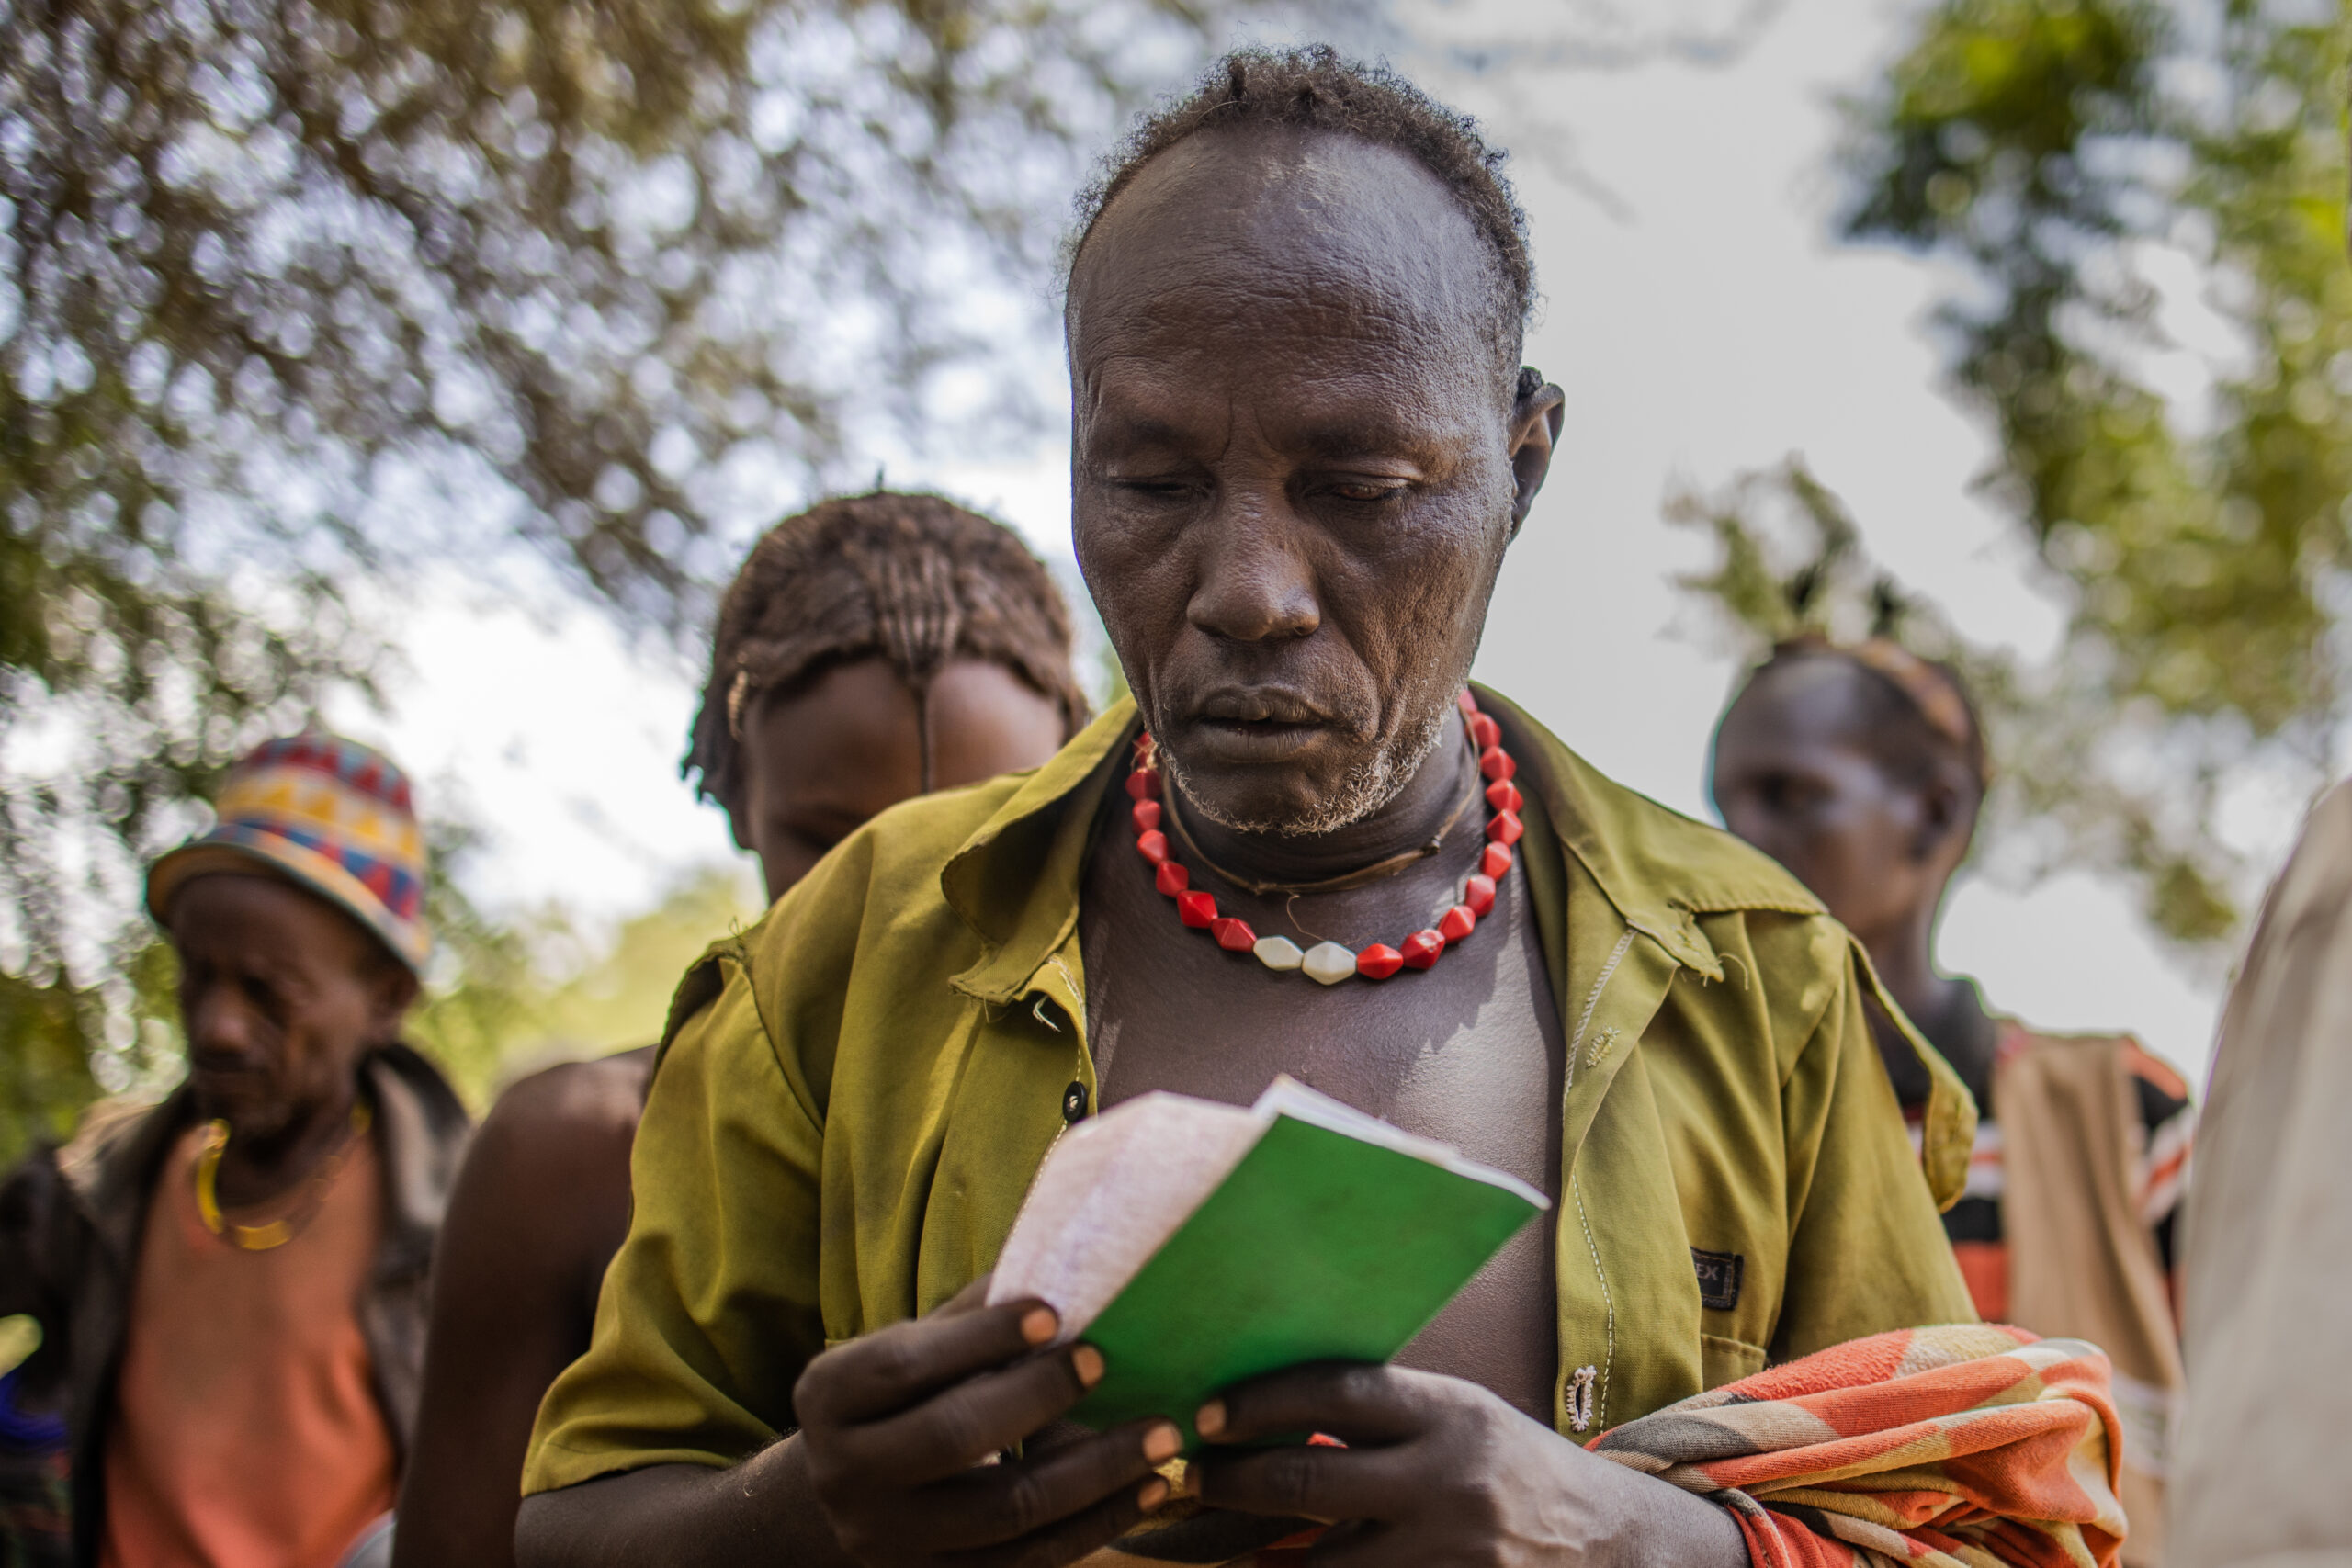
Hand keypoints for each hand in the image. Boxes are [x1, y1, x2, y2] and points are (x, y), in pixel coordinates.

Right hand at [794, 1278, 1181, 1566]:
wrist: (853, 1492)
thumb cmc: (904, 1393)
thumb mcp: (913, 1346)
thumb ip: (972, 1314)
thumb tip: (1062, 1263)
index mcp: (830, 1396)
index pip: (907, 1364)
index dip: (981, 1338)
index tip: (1054, 1311)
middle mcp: (845, 1474)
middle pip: (951, 1438)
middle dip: (1037, 1396)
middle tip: (1104, 1360)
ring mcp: (892, 1540)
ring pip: (1005, 1512)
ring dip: (1096, 1472)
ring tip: (1163, 1433)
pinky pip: (1032, 1561)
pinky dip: (1099, 1524)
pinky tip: (1149, 1488)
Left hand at [1187, 1364, 1745, 1567]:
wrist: (1614, 1544)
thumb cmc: (1514, 1469)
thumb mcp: (1463, 1418)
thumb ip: (1385, 1415)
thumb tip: (1273, 1406)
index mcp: (1451, 1413)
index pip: (1336, 1391)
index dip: (1260, 1401)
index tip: (1205, 1412)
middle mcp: (1451, 1481)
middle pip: (1310, 1480)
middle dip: (1235, 1481)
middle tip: (1189, 1474)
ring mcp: (1453, 1554)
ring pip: (1323, 1562)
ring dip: (1271, 1553)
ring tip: (1230, 1536)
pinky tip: (1294, 1565)